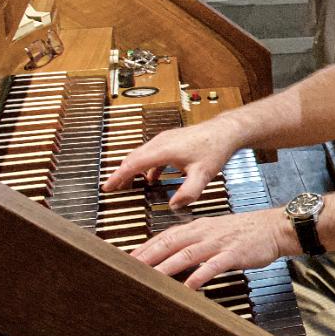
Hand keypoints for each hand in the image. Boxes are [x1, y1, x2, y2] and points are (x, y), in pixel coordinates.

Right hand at [100, 120, 239, 208]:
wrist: (226, 130)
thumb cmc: (216, 148)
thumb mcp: (203, 174)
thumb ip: (189, 192)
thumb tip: (174, 205)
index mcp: (163, 149)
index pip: (133, 164)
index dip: (118, 176)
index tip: (107, 187)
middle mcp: (161, 142)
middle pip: (133, 158)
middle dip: (121, 173)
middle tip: (112, 188)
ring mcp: (165, 139)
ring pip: (142, 155)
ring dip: (133, 169)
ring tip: (128, 184)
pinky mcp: (171, 141)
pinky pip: (151, 154)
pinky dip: (146, 166)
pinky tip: (152, 177)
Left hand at [130, 207, 298, 291]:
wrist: (275, 227)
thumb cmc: (245, 233)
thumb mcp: (215, 233)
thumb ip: (193, 244)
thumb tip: (170, 258)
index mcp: (198, 227)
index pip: (164, 237)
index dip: (144, 248)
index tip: (125, 260)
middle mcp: (205, 233)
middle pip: (170, 243)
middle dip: (147, 256)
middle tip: (127, 269)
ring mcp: (219, 243)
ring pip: (187, 254)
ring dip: (167, 266)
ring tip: (150, 278)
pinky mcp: (234, 253)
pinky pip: (214, 265)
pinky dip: (200, 275)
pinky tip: (189, 285)